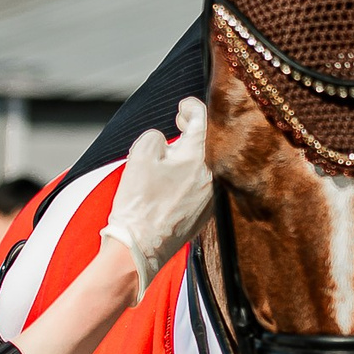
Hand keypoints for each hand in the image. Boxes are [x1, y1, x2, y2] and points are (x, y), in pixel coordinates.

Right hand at [101, 97, 212, 291]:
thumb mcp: (140, 155)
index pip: (203, 119)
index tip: (182, 106)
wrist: (140, 246)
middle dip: (196, 127)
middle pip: (212, 140)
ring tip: (176, 151)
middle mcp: (215, 174)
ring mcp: (215, 195)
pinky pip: (208, 183)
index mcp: (200, 156)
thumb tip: (168, 141)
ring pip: (210, 162)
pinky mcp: (209, 211)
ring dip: (196, 152)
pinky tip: (179, 177)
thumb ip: (157, 137)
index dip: (191, 107)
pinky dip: (197, 173)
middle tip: (181, 121)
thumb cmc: (138, 202)